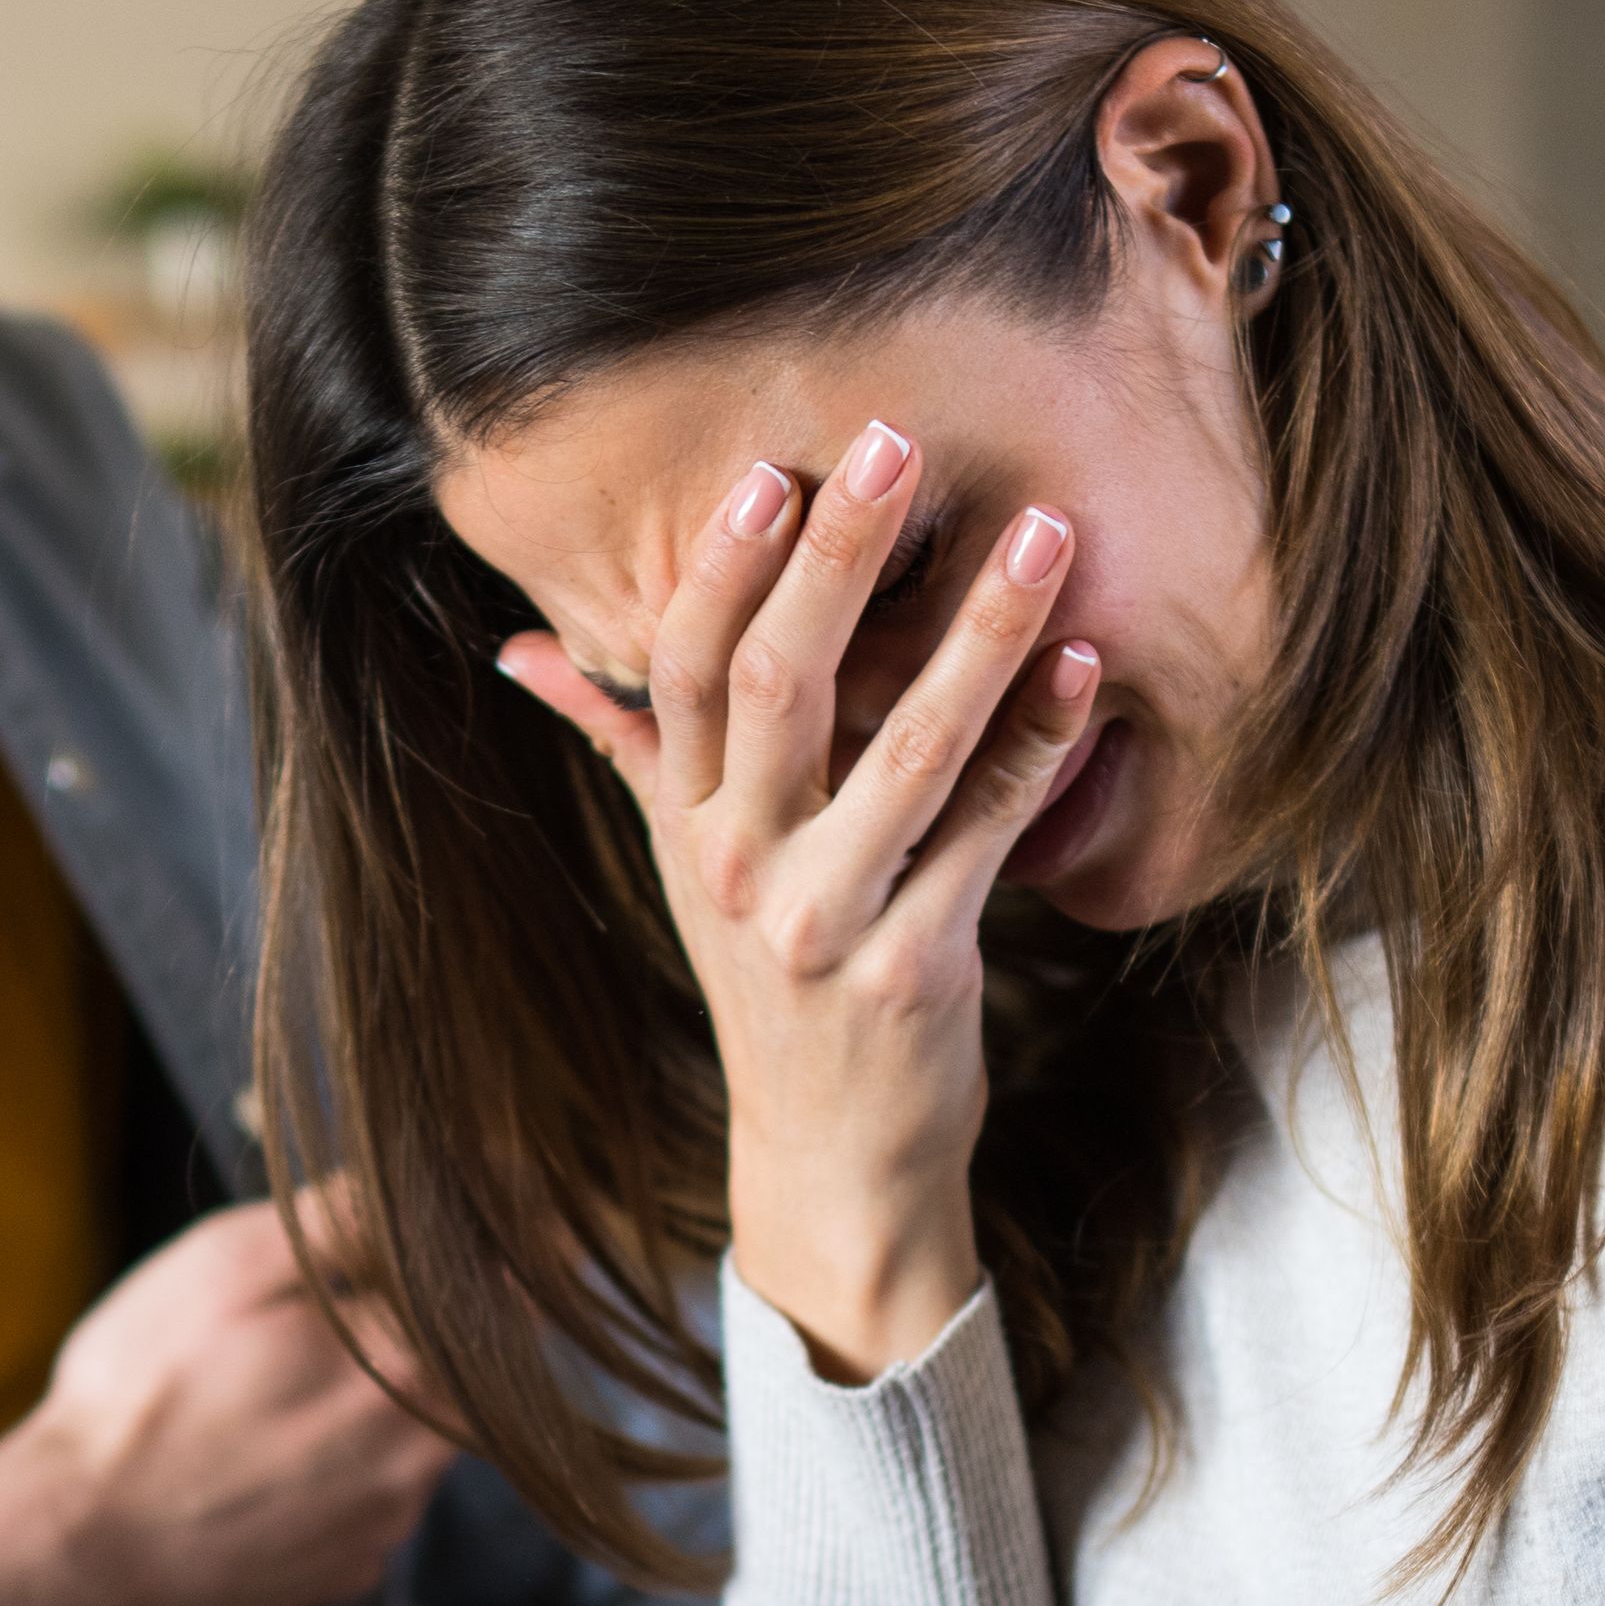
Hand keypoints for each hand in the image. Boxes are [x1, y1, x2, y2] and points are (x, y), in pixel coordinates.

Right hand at [0, 1200, 443, 1605]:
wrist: (74, 1551)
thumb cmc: (139, 1396)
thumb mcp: (226, 1267)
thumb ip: (342, 1224)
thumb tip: (422, 1196)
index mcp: (408, 1368)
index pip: (497, 1303)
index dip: (475, 1269)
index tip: (435, 1254)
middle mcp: (417, 1459)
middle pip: (464, 1378)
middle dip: (415, 1340)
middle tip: (323, 1321)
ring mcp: (381, 1527)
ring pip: (414, 1444)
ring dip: (371, 1410)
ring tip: (272, 1395)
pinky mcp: (343, 1574)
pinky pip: (366, 1504)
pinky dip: (333, 1474)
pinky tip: (261, 1462)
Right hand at [498, 420, 1095, 1385]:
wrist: (829, 1162)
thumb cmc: (769, 985)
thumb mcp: (684, 866)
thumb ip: (620, 746)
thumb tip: (517, 650)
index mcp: (687, 825)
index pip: (684, 671)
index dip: (721, 567)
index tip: (771, 466)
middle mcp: (739, 868)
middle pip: (779, 685)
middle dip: (842, 558)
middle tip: (900, 444)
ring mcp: (824, 922)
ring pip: (904, 749)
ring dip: (979, 632)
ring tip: (1042, 530)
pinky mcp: (918, 968)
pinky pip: (987, 832)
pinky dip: (1040, 743)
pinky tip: (1087, 665)